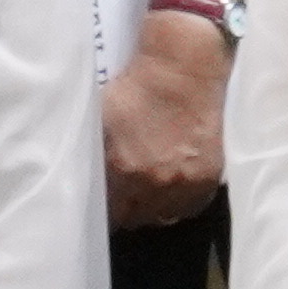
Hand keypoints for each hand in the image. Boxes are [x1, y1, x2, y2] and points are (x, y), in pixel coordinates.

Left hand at [102, 8, 229, 227]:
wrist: (184, 69)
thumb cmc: (137, 88)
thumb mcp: (101, 119)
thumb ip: (93, 154)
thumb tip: (80, 178)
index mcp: (124, 169)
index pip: (107, 212)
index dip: (103, 207)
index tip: (101, 201)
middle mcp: (156, 182)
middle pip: (134, 219)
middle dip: (126, 209)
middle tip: (122, 196)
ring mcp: (185, 182)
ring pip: (162, 217)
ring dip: (152, 209)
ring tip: (146, 194)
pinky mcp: (208, 176)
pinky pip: (190, 208)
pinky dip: (179, 203)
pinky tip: (171, 190)